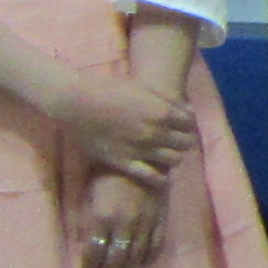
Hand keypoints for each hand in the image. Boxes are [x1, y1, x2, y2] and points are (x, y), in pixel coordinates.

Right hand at [56, 69, 198, 184]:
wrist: (78, 102)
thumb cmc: (109, 89)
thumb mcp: (143, 88)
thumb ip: (167, 101)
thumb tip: (189, 110)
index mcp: (162, 112)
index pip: (189, 124)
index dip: (188, 124)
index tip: (182, 126)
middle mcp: (155, 132)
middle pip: (185, 142)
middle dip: (184, 140)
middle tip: (177, 140)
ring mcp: (141, 149)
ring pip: (174, 160)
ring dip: (175, 157)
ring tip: (169, 155)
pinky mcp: (124, 162)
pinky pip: (151, 176)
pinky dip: (161, 178)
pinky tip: (162, 177)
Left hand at [74, 167, 168, 267]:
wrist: (140, 154)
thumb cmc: (106, 172)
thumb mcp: (86, 195)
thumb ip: (83, 221)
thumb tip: (81, 245)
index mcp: (102, 218)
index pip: (94, 256)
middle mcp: (125, 225)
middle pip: (115, 262)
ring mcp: (146, 223)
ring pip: (135, 259)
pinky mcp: (161, 219)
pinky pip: (156, 248)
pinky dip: (146, 261)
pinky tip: (137, 263)